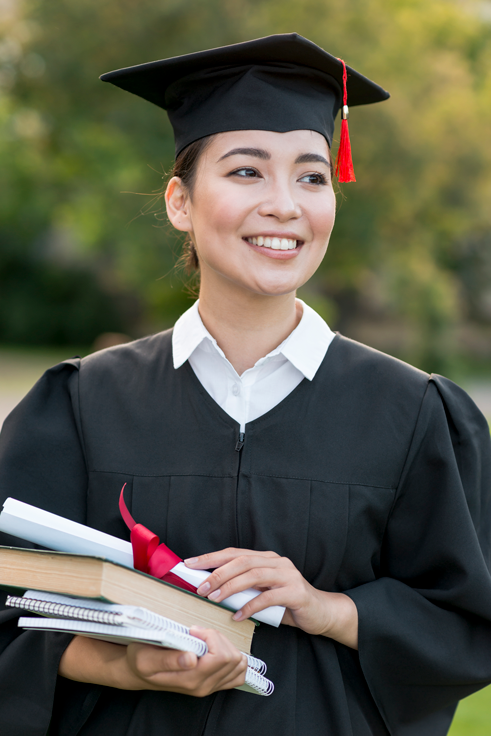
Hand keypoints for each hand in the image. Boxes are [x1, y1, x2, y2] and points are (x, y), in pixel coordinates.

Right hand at [59, 627, 247, 695]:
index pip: (221, 657)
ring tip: (206, 640)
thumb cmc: (141, 660)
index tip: (193, 630)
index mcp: (190, 679)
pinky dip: (233, 658)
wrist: (139, 672)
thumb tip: (191, 658)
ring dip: (225, 645)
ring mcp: (210, 686)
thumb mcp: (146, 657)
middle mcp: (203, 686)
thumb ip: (168, 659)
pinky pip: (238, 674)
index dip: (211, 637)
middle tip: (198, 633)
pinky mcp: (214, 684)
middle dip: (218, 638)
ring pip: (238, 664)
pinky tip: (217, 649)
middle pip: (232, 658)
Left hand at [185, 548, 357, 648]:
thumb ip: (244, 588)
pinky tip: (238, 615)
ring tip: (213, 598)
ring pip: (253, 575)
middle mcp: (276, 562)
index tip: (190, 564)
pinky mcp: (296, 592)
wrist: (321, 613)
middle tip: (200, 587)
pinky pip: (269, 597)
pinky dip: (250, 606)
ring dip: (230, 587)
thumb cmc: (287, 603)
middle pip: (241, 561)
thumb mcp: (262, 592)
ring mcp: (288, 575)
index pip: (234, 553)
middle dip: (217, 573)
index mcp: (266, 558)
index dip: (211, 557)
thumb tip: (211, 590)